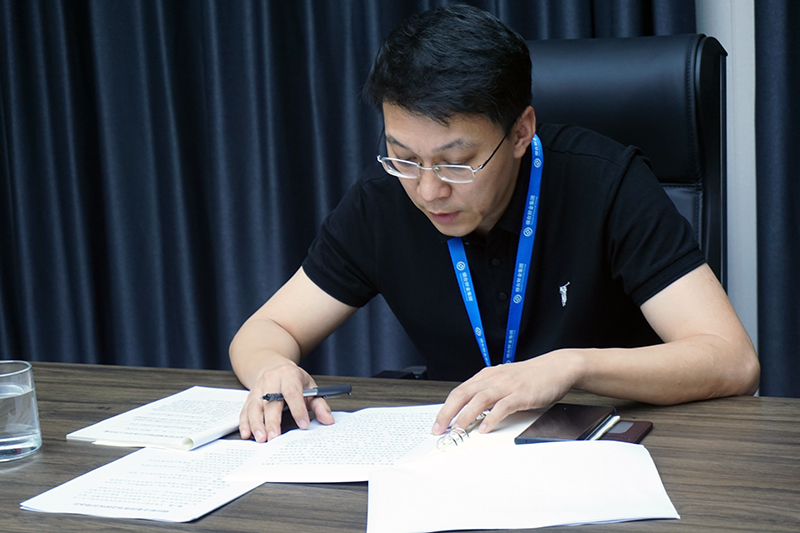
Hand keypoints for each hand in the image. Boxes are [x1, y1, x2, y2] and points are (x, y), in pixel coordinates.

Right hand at [239, 359, 335, 442]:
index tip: (303, 424)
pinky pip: (245, 410)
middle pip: (270, 402)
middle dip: (272, 421)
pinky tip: (246, 434)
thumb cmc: (293, 379)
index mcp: (289, 375)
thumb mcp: (310, 387)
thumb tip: (328, 419)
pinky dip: (245, 423)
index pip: (292, 392)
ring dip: (256, 424)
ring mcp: (258, 388)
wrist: (273, 367)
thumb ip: (320, 404)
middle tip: (275, 437)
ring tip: (261, 438)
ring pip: (255, 407)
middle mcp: (271, 380)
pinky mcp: (249, 397)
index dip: (298, 409)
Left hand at [432, 350, 581, 434]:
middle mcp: (493, 379)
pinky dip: (491, 418)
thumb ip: (489, 393)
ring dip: (466, 417)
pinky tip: (485, 429)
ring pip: (479, 400)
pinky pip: (502, 407)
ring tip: (458, 431)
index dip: (445, 407)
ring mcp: (507, 386)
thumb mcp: (504, 381)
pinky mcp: (521, 394)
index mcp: (487, 376)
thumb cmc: (531, 377)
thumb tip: (471, 412)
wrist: (556, 368)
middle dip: (448, 413)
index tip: (438, 422)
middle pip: (463, 394)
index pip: (459, 391)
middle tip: (439, 429)